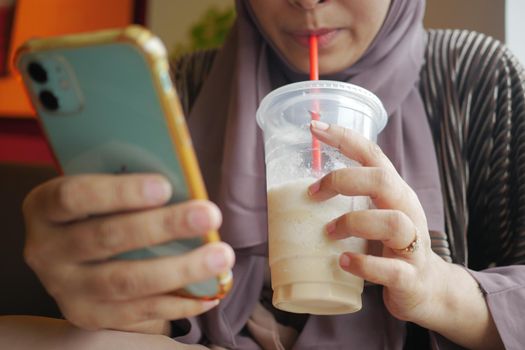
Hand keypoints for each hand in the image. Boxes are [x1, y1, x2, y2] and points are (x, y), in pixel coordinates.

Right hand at [22, 174, 234, 334]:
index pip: (74, 197)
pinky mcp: (88, 316)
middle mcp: (46, 250)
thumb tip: (186, 188)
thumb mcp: (102, 192)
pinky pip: (138, 312)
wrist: (74, 256)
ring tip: (221, 256)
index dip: (119, 192)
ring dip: (179, 269)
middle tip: (209, 215)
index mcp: (44, 207)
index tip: (165, 186)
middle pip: (106, 238)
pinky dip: (178, 302)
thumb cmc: (100, 210)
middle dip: (163, 226)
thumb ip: (131, 188)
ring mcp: (65, 289)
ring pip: (125, 281)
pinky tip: (210, 291)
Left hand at [308, 120, 447, 323]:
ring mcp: (412, 244)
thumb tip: (301, 194)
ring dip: (352, 223)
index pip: (373, 155)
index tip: (314, 127)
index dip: (345, 138)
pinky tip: (344, 262)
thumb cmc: (390, 248)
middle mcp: (407, 211)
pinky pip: (391, 269)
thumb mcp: (374, 216)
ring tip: (329, 233)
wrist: (427, 289)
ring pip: (391, 221)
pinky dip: (363, 265)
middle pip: (383, 180)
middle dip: (343, 180)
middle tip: (313, 193)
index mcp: (395, 193)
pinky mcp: (411, 276)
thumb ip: (350, 202)